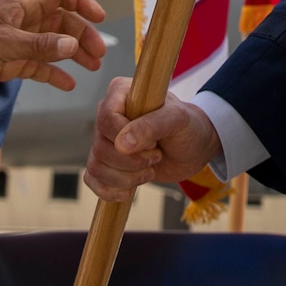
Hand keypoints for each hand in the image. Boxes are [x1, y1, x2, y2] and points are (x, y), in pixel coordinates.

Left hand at [0, 0, 106, 93]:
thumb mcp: (3, 43)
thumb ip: (38, 46)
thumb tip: (72, 46)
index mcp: (21, 7)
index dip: (81, 2)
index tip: (99, 18)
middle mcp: (23, 22)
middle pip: (61, 22)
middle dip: (82, 35)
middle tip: (98, 54)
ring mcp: (17, 43)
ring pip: (53, 45)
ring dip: (73, 54)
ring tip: (92, 67)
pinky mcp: (9, 63)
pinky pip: (39, 66)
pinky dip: (54, 74)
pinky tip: (68, 84)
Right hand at [82, 77, 222, 201]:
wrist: (193, 148)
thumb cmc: (188, 126)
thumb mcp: (177, 120)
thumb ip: (151, 126)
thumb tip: (122, 144)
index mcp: (120, 93)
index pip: (106, 119)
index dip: (126, 138)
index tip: (153, 143)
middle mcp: (107, 114)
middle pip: (100, 147)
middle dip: (131, 162)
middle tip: (156, 156)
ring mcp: (105, 139)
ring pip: (96, 166)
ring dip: (126, 177)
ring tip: (150, 170)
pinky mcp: (106, 162)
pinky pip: (92, 179)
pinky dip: (109, 190)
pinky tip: (128, 192)